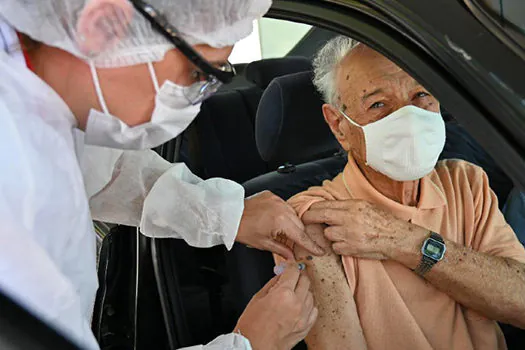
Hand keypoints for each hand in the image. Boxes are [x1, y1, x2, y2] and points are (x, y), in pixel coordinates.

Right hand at [235, 262, 317, 349]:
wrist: (254, 347)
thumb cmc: (252, 327)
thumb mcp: (257, 298)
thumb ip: (272, 284)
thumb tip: (280, 275)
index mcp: (283, 294)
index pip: (294, 271)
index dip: (291, 266)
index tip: (289, 266)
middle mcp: (296, 304)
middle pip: (305, 281)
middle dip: (298, 276)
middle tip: (291, 277)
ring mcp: (303, 316)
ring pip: (311, 295)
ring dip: (303, 291)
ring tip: (293, 293)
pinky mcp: (305, 327)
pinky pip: (314, 310)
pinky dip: (308, 305)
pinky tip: (300, 305)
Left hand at [236, 191, 324, 258]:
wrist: (229, 215)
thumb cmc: (243, 230)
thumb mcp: (263, 243)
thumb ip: (281, 249)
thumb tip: (292, 257)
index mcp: (281, 221)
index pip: (301, 236)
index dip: (311, 245)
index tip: (320, 251)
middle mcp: (282, 208)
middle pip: (299, 225)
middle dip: (300, 235)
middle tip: (300, 245)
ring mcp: (277, 200)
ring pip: (293, 214)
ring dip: (292, 224)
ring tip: (284, 232)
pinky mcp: (272, 195)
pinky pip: (284, 206)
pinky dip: (284, 214)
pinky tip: (277, 221)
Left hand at [302, 199, 426, 259]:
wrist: (397, 238)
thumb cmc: (383, 221)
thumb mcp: (365, 206)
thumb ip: (346, 207)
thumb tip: (328, 207)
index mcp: (352, 206)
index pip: (325, 205)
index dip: (313, 208)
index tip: (307, 211)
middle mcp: (349, 219)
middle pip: (320, 216)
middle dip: (310, 218)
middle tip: (306, 220)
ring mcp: (349, 234)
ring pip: (327, 234)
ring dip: (331, 235)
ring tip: (343, 234)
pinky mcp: (350, 248)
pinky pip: (335, 247)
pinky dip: (339, 246)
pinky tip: (349, 244)